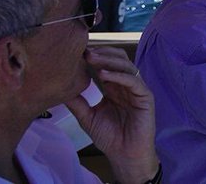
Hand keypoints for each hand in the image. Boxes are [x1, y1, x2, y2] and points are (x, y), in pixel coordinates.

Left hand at [66, 47, 158, 183]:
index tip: (77, 52)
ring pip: (127, 66)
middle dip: (103, 53)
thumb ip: (77, 103)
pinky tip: (104, 74)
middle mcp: (127, 84)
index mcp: (115, 87)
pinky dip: (119, 76)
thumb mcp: (87, 117)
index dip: (96, 56)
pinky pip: (134, 81)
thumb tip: (60, 89)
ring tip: (93, 59)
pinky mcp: (145, 96)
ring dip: (109, 60)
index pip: (108, 64)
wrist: (124, 154)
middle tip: (85, 51)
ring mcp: (137, 89)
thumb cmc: (109, 136)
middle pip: (119, 60)